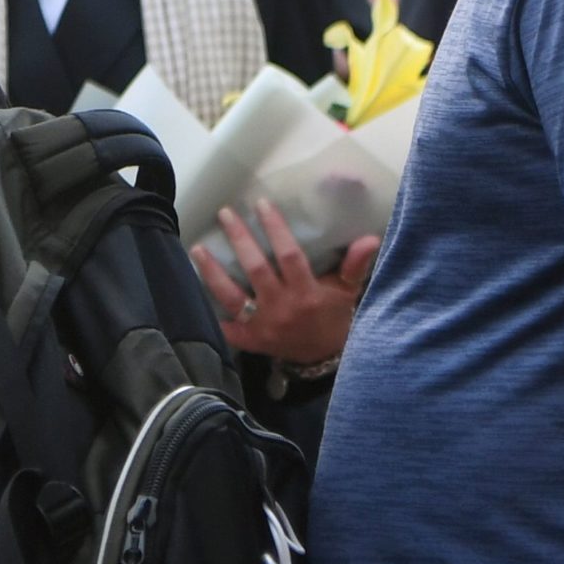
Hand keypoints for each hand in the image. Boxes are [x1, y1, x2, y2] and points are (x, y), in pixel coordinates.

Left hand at [190, 199, 375, 368]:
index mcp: (307, 292)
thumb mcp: (346, 291)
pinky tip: (193, 289)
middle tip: (225, 213)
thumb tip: (370, 237)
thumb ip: (354, 265)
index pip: (289, 255)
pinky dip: (210, 312)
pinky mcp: (251, 340)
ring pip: (232, 295)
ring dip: (212, 272)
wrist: (325, 359)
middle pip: (256, 269)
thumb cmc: (334, 317)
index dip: (276, 229)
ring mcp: (263, 325)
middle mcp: (282, 307)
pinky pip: (226, 326)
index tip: (262, 204)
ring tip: (197, 247)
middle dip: (240, 239)